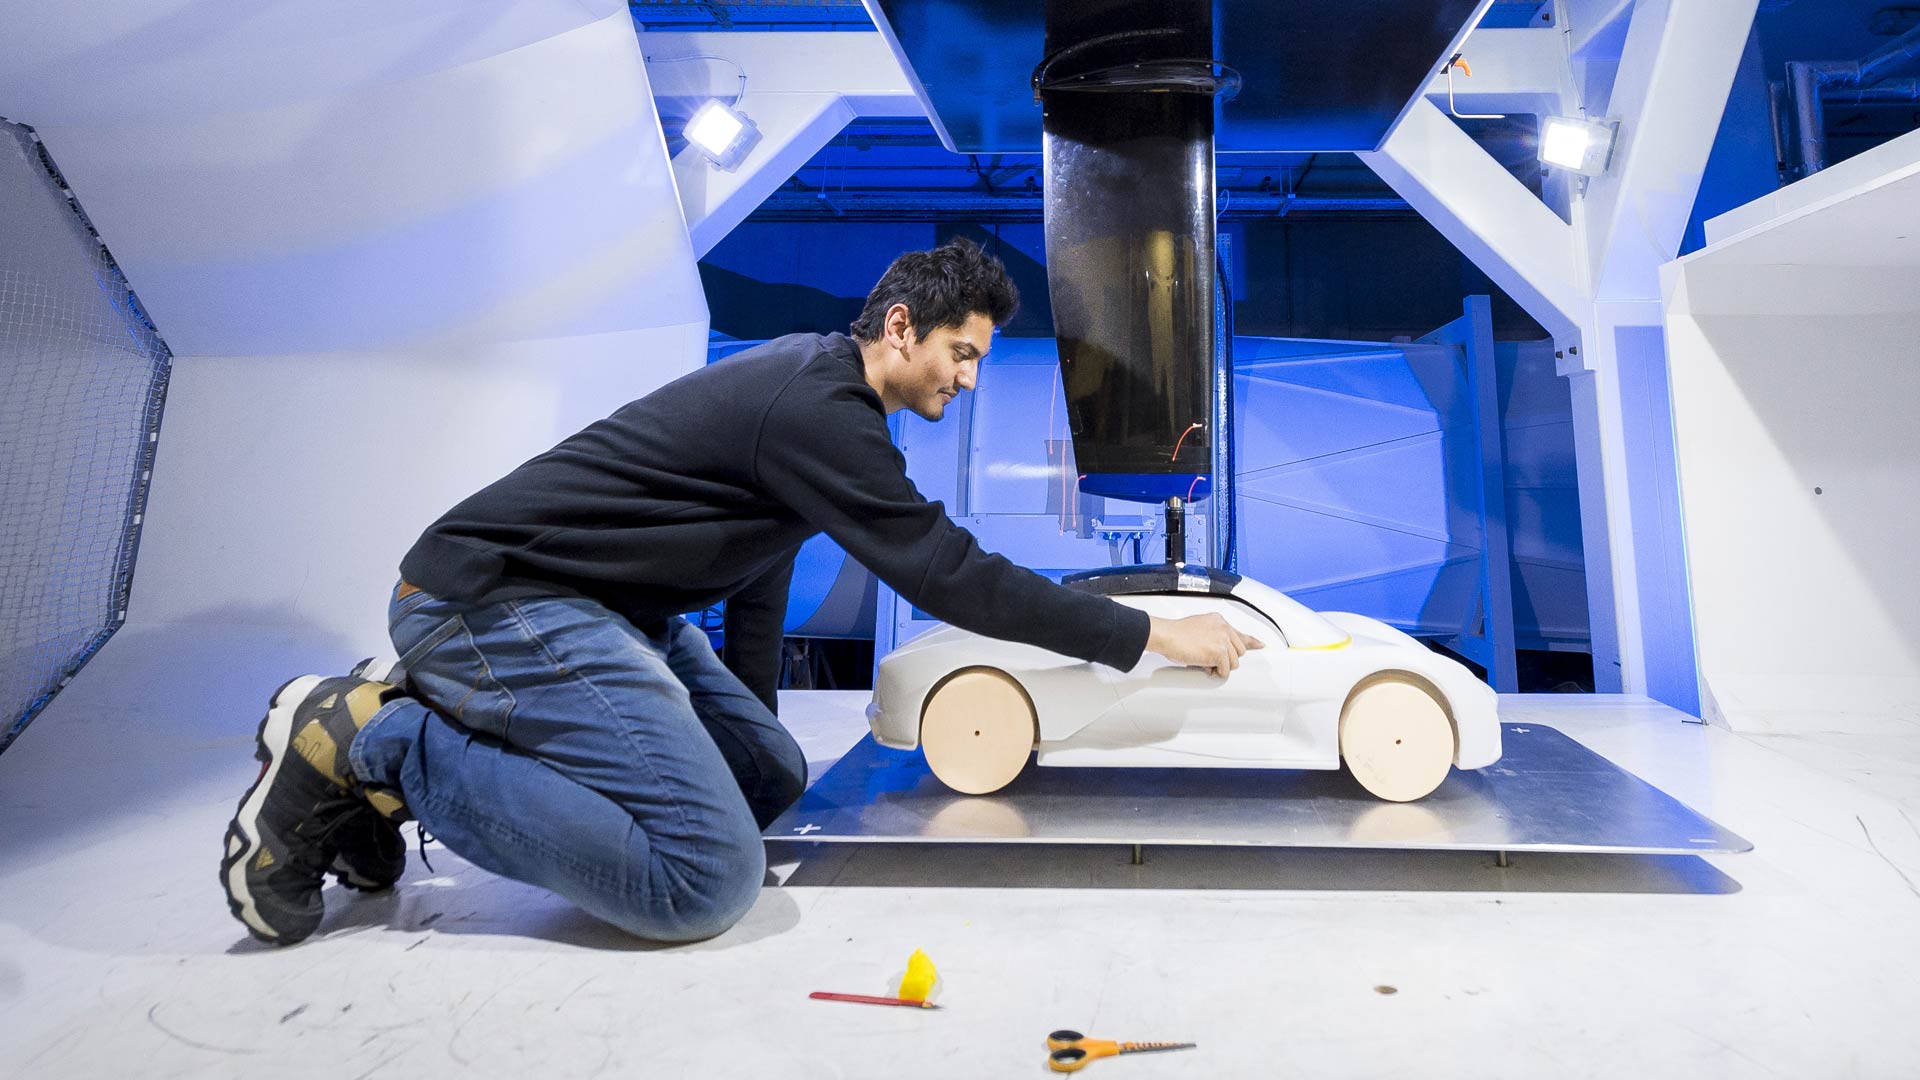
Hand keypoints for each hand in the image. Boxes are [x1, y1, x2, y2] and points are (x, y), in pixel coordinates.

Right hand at [1146, 613, 1265, 676]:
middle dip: (1227, 659)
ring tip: (1205, 661)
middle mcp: (1224, 628)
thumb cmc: (1176, 633)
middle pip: (1239, 651)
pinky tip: (1205, 666)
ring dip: (1221, 666)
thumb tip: (1220, 648)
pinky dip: (1216, 672)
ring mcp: (1222, 639)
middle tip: (1211, 659)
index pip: (1240, 633)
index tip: (1260, 644)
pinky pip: (1225, 670)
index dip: (1251, 641)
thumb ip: (1213, 634)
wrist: (1167, 635)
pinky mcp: (1219, 652)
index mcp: (1219, 621)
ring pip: (1234, 662)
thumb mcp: (1199, 627)